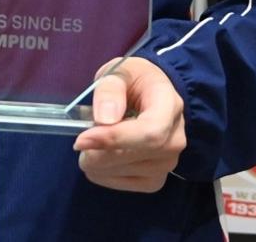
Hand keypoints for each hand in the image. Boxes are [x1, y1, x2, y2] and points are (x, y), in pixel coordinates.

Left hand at [73, 56, 185, 191]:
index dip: (113, 139)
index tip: (81, 140)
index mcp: (169, 105)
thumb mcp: (119, 72)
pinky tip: (99, 157)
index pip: (149, 132)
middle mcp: (175, 139)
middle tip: (80, 142)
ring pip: (125, 172)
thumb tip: (104, 119)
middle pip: (134, 156)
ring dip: (97, 162)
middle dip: (97, 152)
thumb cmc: (134, 81)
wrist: (150, 95)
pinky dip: (103, 174)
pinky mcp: (156, 179)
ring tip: (92, 143)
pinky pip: (124, 184)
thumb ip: (110, 90)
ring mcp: (168, 163)